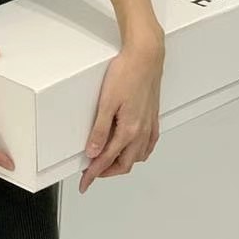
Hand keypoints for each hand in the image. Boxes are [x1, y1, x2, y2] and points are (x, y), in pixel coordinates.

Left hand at [80, 33, 164, 193]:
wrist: (146, 55)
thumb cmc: (126, 73)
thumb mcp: (106, 103)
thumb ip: (100, 131)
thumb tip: (93, 152)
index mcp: (129, 130)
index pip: (108, 160)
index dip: (94, 174)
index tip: (84, 183)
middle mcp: (142, 131)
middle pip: (124, 164)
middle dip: (107, 172)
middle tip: (91, 173)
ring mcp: (150, 125)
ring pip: (137, 157)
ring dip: (122, 164)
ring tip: (107, 164)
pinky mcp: (153, 117)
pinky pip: (148, 145)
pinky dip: (138, 154)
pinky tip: (133, 150)